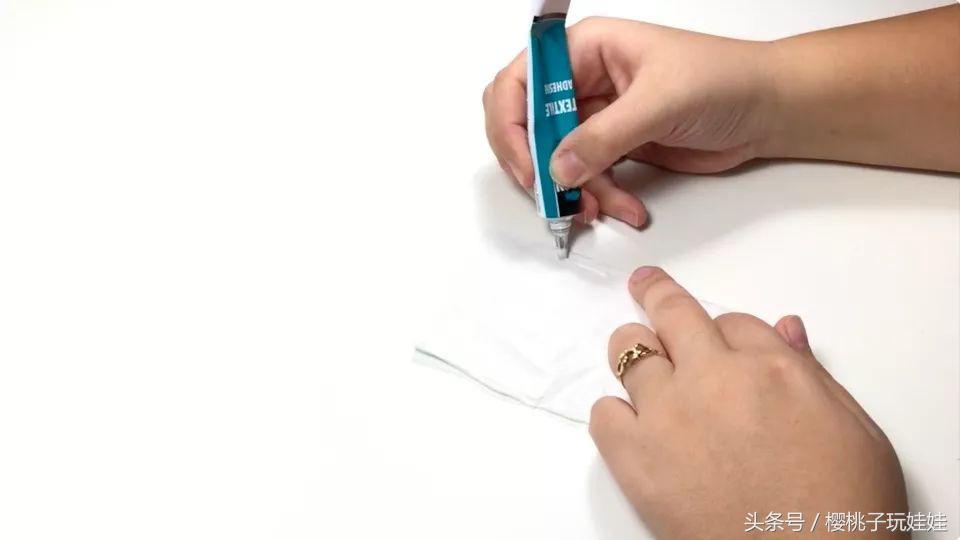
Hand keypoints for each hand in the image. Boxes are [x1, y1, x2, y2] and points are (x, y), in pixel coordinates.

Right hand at [482, 17, 775, 225]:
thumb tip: (558, 169)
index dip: (512, 125)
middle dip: (535, 164)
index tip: (529, 166)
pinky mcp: (613, 146)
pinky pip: (586, 178)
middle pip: (526, 124)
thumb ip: (605, 136)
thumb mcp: (661, 102)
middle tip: (551, 196)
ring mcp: (596, 115)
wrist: (767, 110)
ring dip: (572, 190)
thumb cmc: (725, 80)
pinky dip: (599, 197)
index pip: (520, 82)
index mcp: (585, 48)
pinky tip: (625, 208)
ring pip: (555, 160)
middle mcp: (582, 79)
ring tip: (597, 210)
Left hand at [591, 267, 907, 538]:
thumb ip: (812, 373)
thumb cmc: (846, 509)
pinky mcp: (636, 460)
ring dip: (631, 349)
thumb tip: (786, 330)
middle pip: (672, 313)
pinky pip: (603, 414)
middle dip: (656, 294)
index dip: (727, 330)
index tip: (718, 334)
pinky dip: (613, 413)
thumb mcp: (855, 429)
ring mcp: (668, 416)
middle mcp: (714, 380)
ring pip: (628, 353)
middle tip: (645, 285)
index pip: (734, 321)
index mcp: (772, 368)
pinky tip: (631, 424)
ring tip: (633, 355)